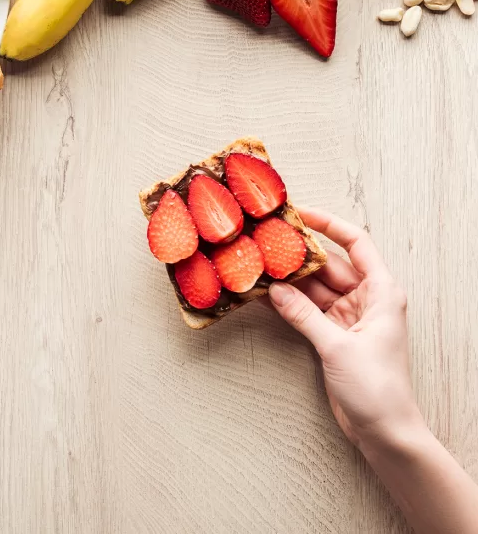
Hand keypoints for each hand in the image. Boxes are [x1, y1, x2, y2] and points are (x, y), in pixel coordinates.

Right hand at [269, 208, 423, 450]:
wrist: (384, 432)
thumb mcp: (338, 346)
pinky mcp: (334, 334)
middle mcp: (366, 299)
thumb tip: (275, 290)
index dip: (329, 224)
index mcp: (381, 291)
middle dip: (300, 254)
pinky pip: (308, 310)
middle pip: (330, 265)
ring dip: (291, 280)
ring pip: (315, 288)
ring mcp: (349, 316)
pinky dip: (290, 304)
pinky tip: (266, 294)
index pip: (357, 243)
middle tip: (269, 240)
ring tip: (261, 264)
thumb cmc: (377, 388)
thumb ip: (304, 315)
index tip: (301, 213)